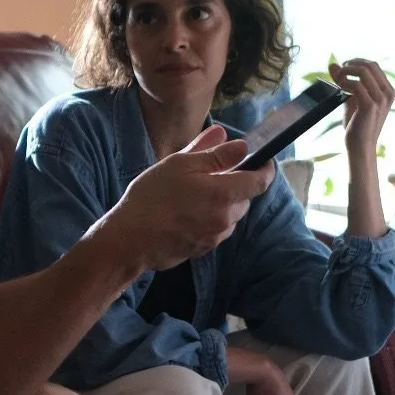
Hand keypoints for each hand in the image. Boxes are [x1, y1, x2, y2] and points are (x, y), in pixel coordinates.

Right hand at [110, 130, 274, 273]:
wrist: (130, 240)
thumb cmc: (151, 198)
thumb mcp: (180, 165)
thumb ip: (213, 154)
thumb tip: (239, 145)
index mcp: (224, 194)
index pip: (261, 180)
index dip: (264, 168)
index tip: (261, 159)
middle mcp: (226, 218)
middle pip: (244, 197)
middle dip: (234, 184)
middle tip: (208, 174)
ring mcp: (215, 237)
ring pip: (230, 214)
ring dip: (220, 203)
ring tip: (192, 196)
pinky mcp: (204, 249)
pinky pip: (216, 229)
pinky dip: (209, 218)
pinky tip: (185, 214)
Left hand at [331, 57, 394, 163]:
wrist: (360, 147)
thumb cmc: (357, 125)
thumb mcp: (351, 99)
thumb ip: (344, 81)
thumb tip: (332, 64)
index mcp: (388, 91)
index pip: (374, 66)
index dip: (356, 62)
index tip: (342, 67)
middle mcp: (387, 93)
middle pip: (370, 65)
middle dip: (351, 64)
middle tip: (338, 71)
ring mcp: (380, 99)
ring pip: (363, 72)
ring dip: (346, 72)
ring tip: (337, 79)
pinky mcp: (370, 106)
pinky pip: (356, 85)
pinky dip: (344, 82)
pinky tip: (339, 88)